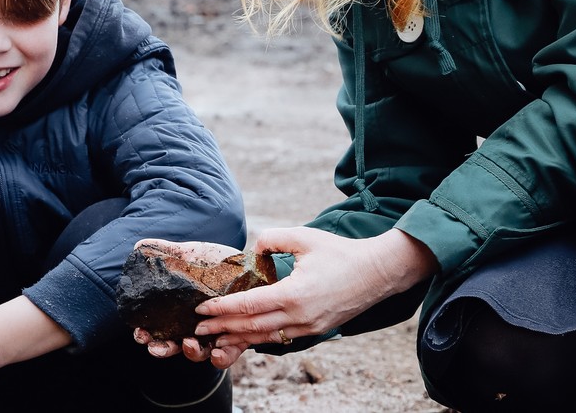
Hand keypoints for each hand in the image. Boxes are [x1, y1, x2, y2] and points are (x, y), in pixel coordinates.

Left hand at [191, 227, 437, 365]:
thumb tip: (252, 248)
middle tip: (197, 328)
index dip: (221, 308)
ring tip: (215, 335)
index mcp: (294, 294)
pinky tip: (245, 334)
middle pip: (251, 327)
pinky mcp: (316, 331)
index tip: (200, 309)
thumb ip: (272, 238)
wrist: (378, 273)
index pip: (248, 306)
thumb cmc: (340, 252)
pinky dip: (260, 337)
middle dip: (221, 328)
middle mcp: (300, 317)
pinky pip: (281, 337)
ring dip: (238, 337)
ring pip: (265, 337)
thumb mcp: (304, 237)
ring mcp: (309, 327)